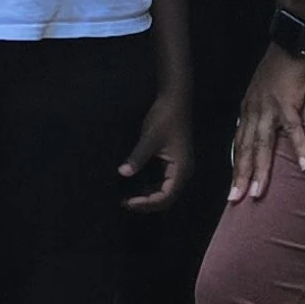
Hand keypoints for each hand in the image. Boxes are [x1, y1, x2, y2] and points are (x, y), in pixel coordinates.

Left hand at [119, 82, 191, 214]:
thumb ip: (138, 157)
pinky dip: (148, 187)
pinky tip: (134, 185)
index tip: (127, 202)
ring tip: (127, 196)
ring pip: (163, 191)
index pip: (165, 197)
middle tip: (124, 202)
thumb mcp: (150, 139)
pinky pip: (161, 182)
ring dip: (147, 197)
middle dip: (146, 203)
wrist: (174, 100)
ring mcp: (177, 168)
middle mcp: (182, 172)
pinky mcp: (171, 162)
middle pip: (165, 198)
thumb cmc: (164, 118)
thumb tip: (122, 173)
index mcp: (181, 169)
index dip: (146, 203)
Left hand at [230, 43, 304, 202]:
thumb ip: (269, 109)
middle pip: (245, 148)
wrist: (296, 37)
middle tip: (236, 200)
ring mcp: (270, 106)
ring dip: (261, 170)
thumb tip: (272, 129)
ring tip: (258, 193)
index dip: (237, 166)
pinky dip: (300, 147)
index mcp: (250, 107)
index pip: (239, 143)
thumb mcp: (270, 88)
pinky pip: (294, 129)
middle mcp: (254, 109)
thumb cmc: (287, 63)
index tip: (234, 188)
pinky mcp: (289, 101)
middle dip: (240, 176)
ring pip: (263, 144)